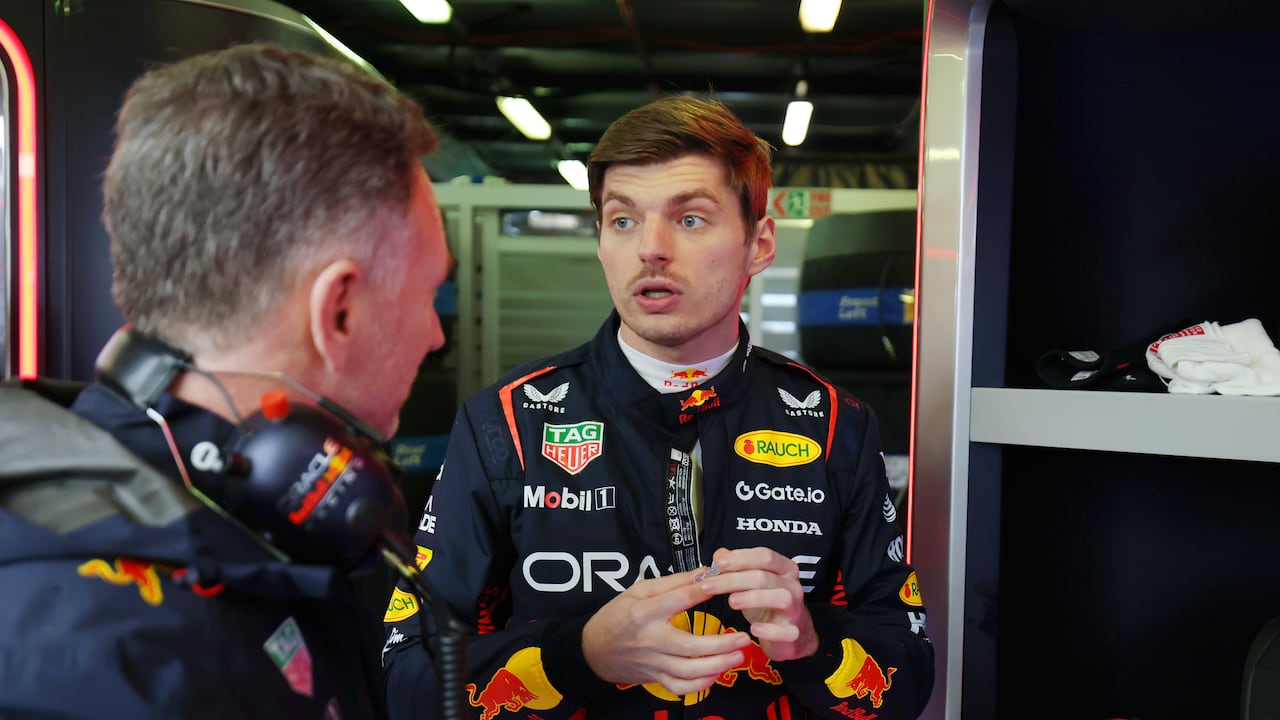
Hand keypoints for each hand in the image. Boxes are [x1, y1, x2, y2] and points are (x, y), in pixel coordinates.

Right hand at [582, 568, 754, 695]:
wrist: (594, 649)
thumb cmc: (617, 615)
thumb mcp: (638, 591)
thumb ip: (672, 583)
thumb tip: (704, 572)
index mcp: (644, 612)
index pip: (679, 600)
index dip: (703, 591)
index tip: (725, 584)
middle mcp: (650, 640)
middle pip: (690, 645)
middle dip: (721, 643)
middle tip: (744, 637)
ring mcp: (653, 662)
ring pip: (688, 671)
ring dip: (717, 666)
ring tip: (738, 657)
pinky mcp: (655, 678)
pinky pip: (681, 687)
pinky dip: (701, 684)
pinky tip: (717, 674)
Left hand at [698, 547, 818, 661]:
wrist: (788, 633)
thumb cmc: (767, 603)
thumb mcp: (751, 582)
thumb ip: (736, 567)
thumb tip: (719, 555)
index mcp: (784, 568)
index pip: (765, 556)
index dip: (741, 558)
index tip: (719, 563)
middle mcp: (792, 586)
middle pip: (764, 577)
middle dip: (734, 580)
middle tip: (709, 585)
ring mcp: (795, 609)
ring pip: (780, 598)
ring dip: (753, 598)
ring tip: (731, 602)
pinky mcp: (794, 632)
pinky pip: (786, 630)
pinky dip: (770, 630)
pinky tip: (753, 629)